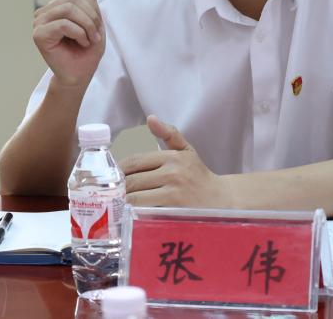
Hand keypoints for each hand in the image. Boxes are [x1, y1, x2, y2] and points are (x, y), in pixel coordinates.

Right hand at [32, 0, 104, 87]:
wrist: (80, 75)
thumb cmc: (86, 50)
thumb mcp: (92, 18)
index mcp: (56, 6)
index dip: (92, 8)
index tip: (96, 28)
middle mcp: (44, 12)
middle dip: (91, 18)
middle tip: (94, 36)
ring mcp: (39, 23)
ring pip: (69, 9)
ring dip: (87, 27)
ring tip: (88, 40)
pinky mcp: (38, 35)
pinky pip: (64, 24)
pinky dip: (79, 34)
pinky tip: (81, 44)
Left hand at [120, 116, 234, 207]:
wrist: (222, 200)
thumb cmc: (200, 177)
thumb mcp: (187, 151)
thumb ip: (169, 134)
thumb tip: (151, 118)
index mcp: (172, 157)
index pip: (134, 161)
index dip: (118, 170)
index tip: (112, 178)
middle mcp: (173, 172)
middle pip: (132, 180)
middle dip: (118, 188)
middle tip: (109, 194)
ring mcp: (174, 192)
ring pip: (136, 197)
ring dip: (123, 202)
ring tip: (117, 204)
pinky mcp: (174, 210)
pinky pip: (145, 211)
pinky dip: (134, 213)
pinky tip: (130, 214)